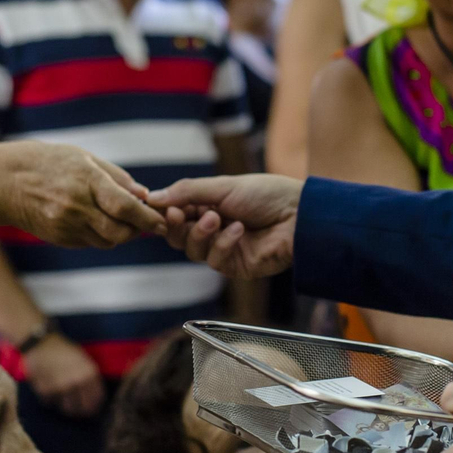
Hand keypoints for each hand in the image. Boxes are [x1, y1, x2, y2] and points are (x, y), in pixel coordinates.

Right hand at [0, 141, 166, 247]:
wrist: (1, 181)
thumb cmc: (46, 161)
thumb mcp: (82, 157)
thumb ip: (115, 177)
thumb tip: (143, 195)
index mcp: (85, 180)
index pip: (125, 207)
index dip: (148, 217)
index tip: (163, 220)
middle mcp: (75, 207)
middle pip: (120, 231)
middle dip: (138, 229)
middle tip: (147, 222)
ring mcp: (65, 226)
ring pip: (107, 241)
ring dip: (121, 234)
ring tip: (124, 220)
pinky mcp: (58, 238)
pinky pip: (90, 243)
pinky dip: (102, 236)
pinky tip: (100, 221)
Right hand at [25, 333, 105, 417]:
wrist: (41, 343)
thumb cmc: (64, 349)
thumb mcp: (83, 359)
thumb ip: (89, 377)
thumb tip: (94, 397)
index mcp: (89, 373)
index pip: (96, 400)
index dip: (95, 406)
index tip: (93, 409)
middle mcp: (75, 382)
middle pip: (82, 409)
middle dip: (81, 411)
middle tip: (79, 411)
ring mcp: (60, 388)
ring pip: (66, 409)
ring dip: (66, 406)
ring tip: (64, 399)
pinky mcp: (45, 391)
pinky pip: (51, 403)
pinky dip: (51, 399)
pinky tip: (51, 388)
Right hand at [146, 174, 302, 278]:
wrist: (300, 215)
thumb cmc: (267, 195)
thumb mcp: (223, 186)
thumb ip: (187, 192)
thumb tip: (152, 197)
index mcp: (209, 205)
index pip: (176, 213)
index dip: (165, 212)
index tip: (159, 206)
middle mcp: (213, 228)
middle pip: (177, 236)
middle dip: (176, 225)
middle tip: (178, 214)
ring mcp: (224, 248)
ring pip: (192, 250)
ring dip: (201, 233)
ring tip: (217, 218)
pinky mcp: (235, 266)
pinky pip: (214, 261)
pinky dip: (223, 244)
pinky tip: (239, 231)